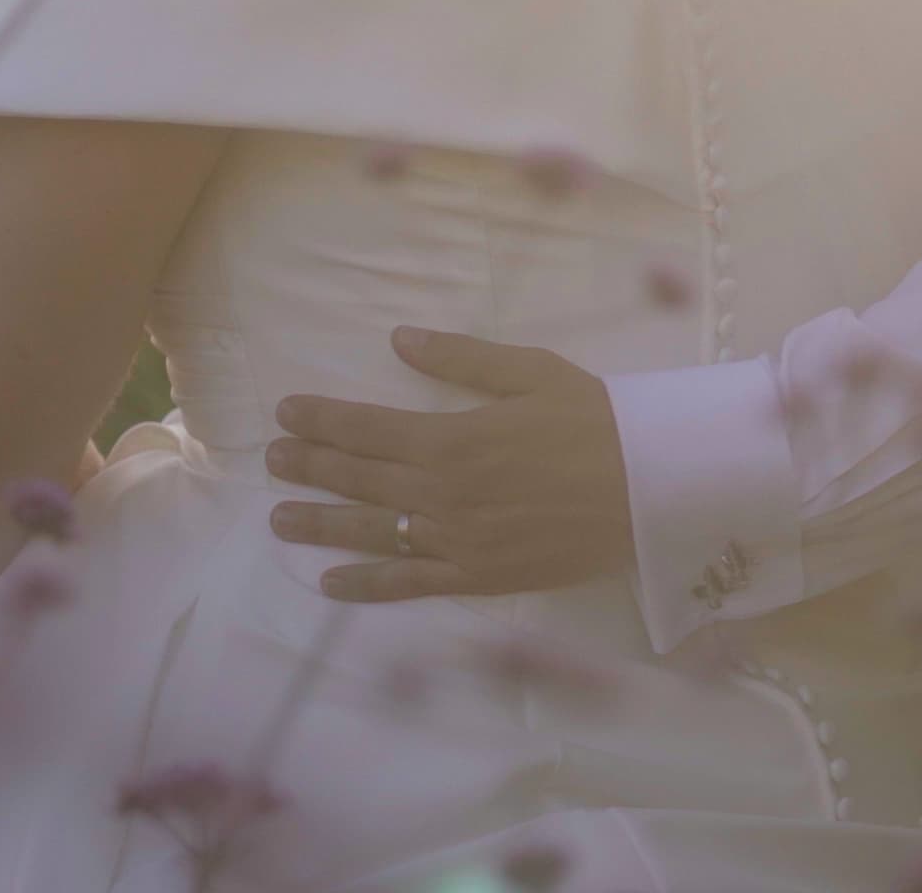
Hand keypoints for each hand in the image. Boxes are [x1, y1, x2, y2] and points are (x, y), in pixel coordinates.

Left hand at [267, 327, 631, 600]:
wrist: (651, 490)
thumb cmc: (596, 422)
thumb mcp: (531, 372)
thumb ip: (460, 358)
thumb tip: (398, 338)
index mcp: (452, 437)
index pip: (366, 427)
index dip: (321, 418)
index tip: (285, 412)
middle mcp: (443, 492)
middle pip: (359, 478)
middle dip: (309, 465)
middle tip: (270, 459)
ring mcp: (457, 540)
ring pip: (373, 531)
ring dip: (320, 523)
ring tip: (279, 518)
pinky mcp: (478, 576)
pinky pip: (410, 583)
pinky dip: (367, 584)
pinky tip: (331, 581)